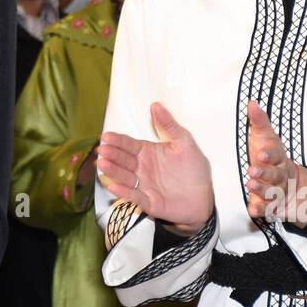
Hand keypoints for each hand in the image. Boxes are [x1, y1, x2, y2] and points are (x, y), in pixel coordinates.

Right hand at [95, 103, 213, 233]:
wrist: (203, 197)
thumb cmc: (194, 169)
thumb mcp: (184, 142)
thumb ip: (169, 125)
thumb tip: (156, 105)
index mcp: (147, 152)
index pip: (128, 145)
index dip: (117, 140)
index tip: (106, 136)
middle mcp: (141, 168)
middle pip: (123, 160)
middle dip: (112, 155)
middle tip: (102, 150)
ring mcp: (143, 185)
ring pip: (125, 177)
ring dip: (113, 171)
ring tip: (103, 165)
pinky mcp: (148, 202)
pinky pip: (134, 196)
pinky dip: (124, 192)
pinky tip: (114, 186)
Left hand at [244, 100, 306, 224]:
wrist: (294, 186)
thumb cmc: (272, 159)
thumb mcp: (265, 138)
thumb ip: (259, 122)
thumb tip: (251, 102)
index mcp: (279, 158)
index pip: (276, 155)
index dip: (269, 155)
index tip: (261, 153)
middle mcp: (281, 176)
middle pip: (276, 175)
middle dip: (266, 173)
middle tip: (253, 171)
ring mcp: (280, 193)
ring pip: (273, 193)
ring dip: (262, 191)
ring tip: (251, 185)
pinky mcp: (274, 207)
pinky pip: (269, 210)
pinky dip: (262, 210)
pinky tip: (253, 210)